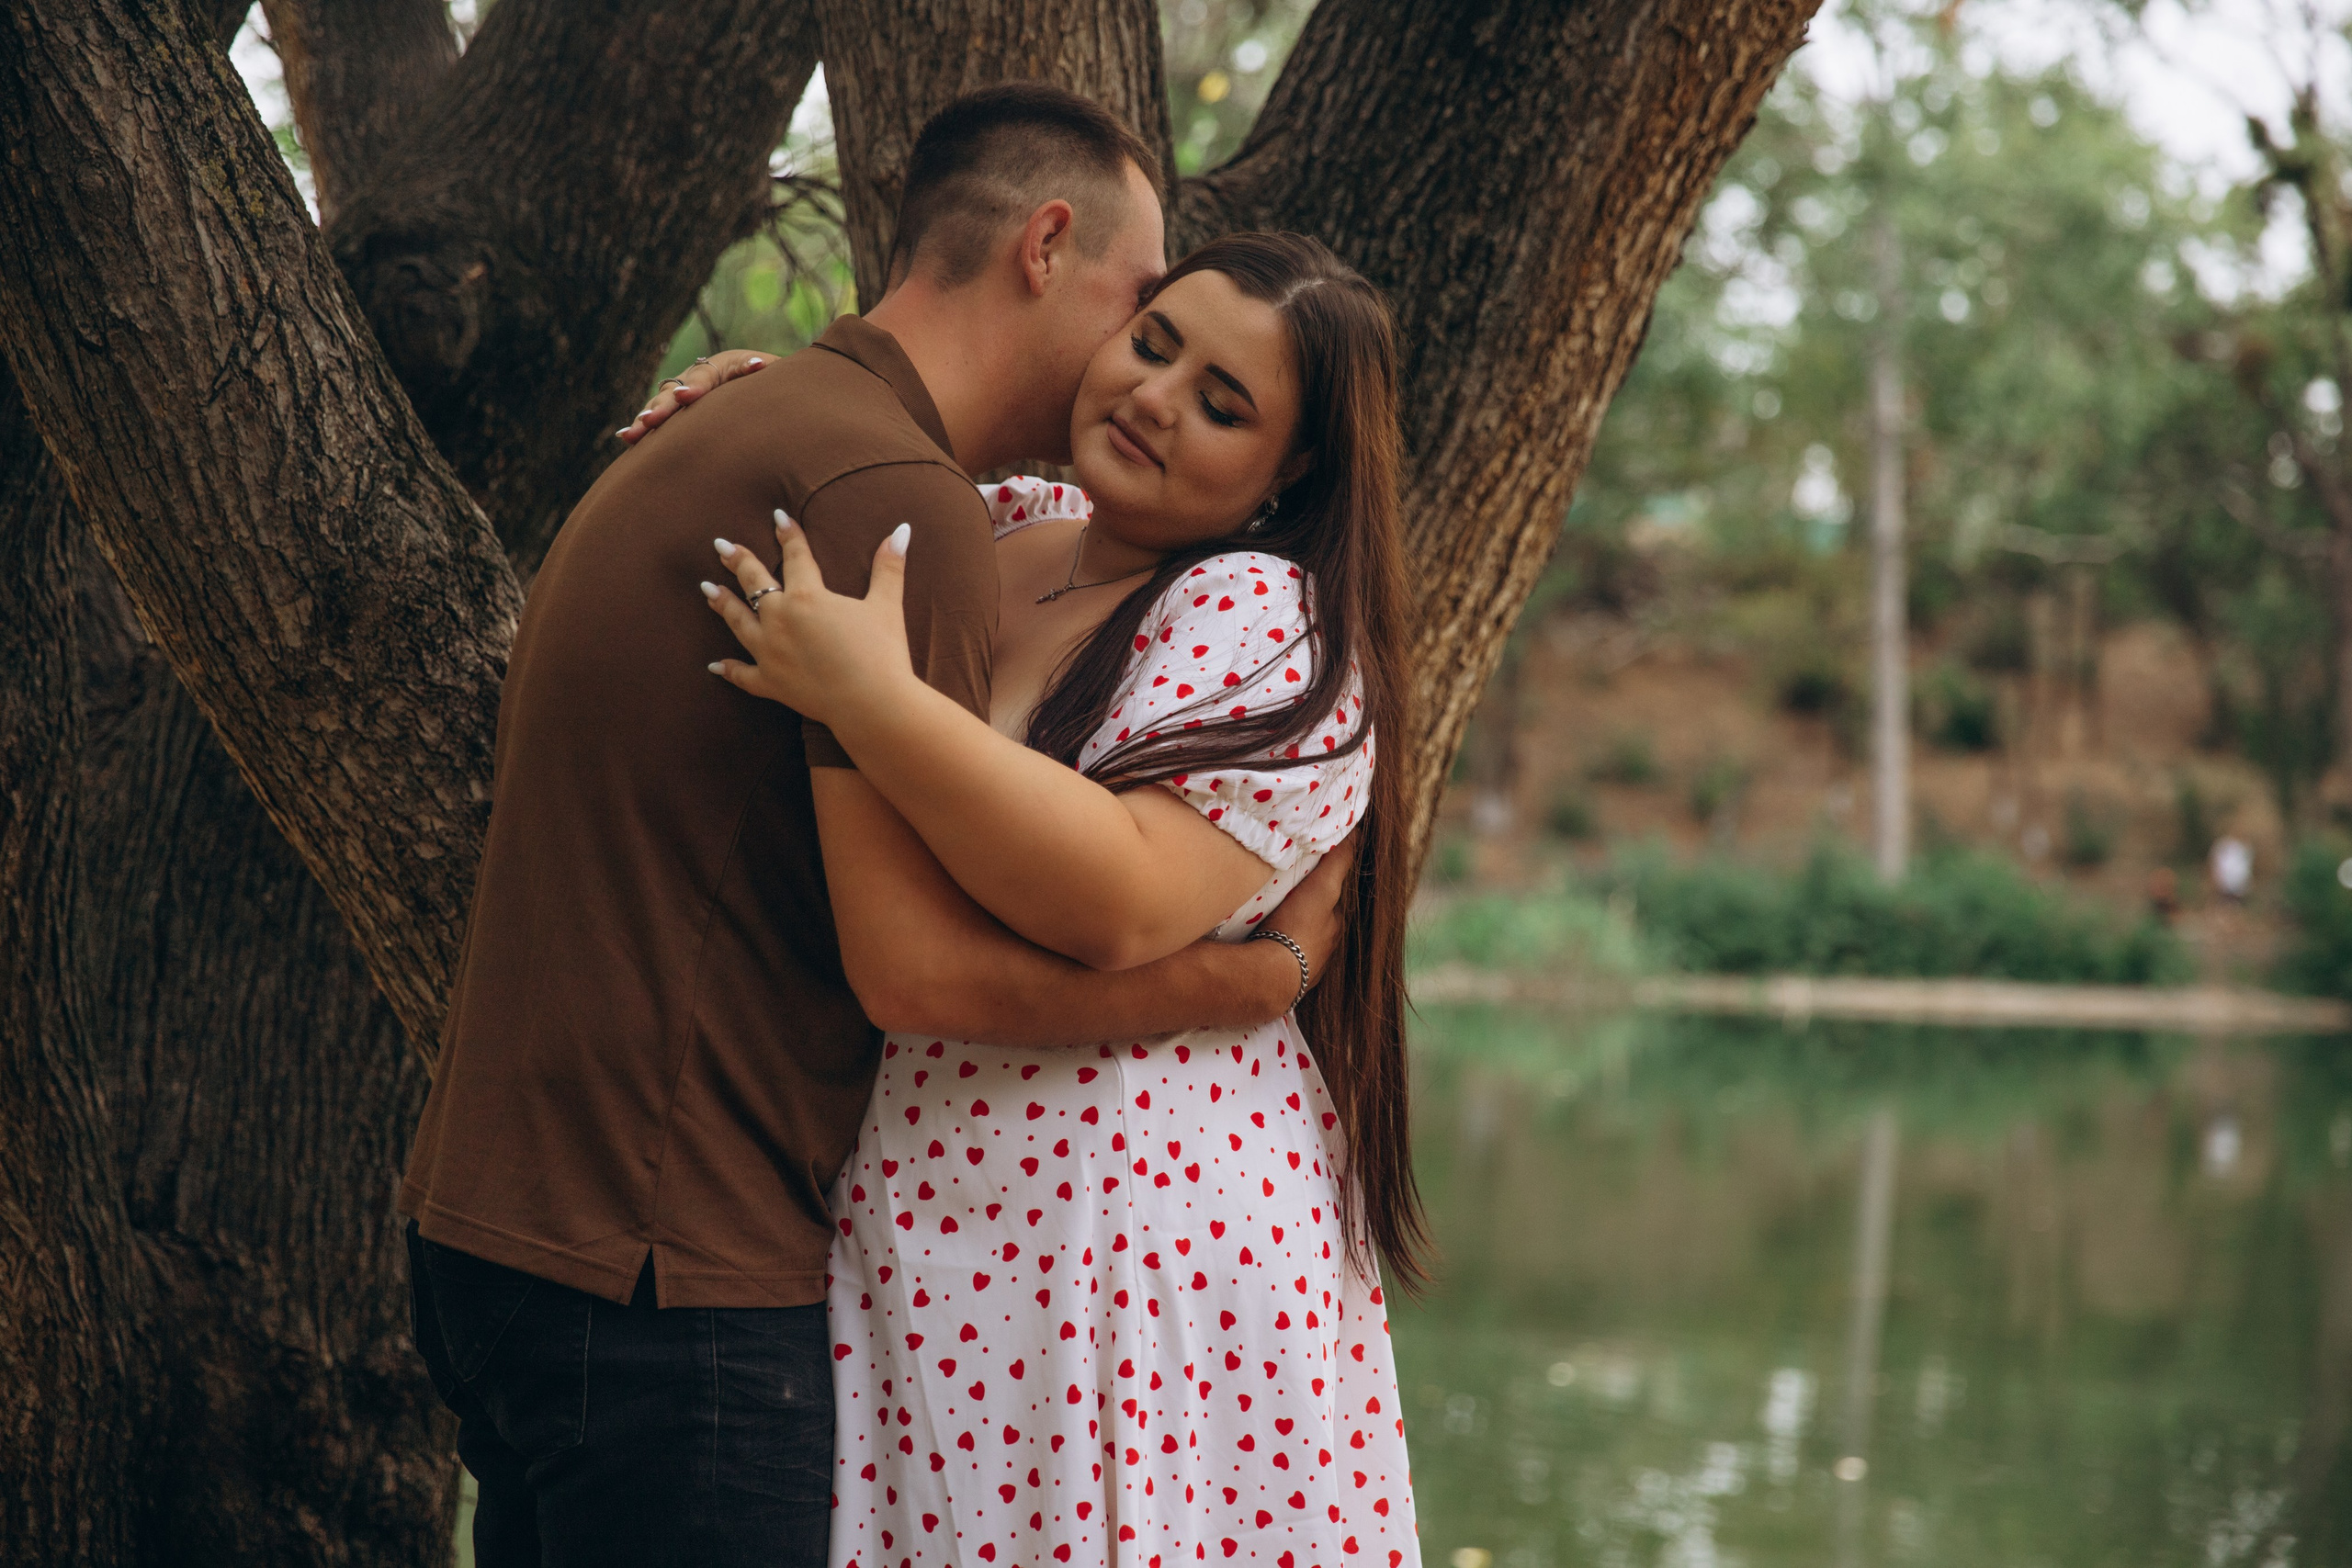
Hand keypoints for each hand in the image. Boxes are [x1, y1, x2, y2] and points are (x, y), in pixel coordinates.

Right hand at [617, 349, 771, 443]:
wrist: (758, 389)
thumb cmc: (768, 381)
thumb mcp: (770, 372)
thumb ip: (761, 369)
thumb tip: (761, 366)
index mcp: (718, 367)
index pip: (703, 376)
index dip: (695, 387)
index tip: (686, 398)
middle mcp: (693, 378)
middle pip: (674, 392)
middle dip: (662, 408)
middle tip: (650, 420)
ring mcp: (681, 396)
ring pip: (659, 407)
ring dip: (645, 421)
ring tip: (631, 435)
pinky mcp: (675, 415)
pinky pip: (656, 423)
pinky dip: (642, 430)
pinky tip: (626, 440)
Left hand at [703, 512, 917, 725]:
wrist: (872, 704)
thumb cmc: (882, 653)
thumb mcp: (887, 605)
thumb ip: (889, 566)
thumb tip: (902, 530)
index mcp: (807, 597)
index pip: (795, 557)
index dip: (789, 535)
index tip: (779, 517)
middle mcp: (779, 620)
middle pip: (754, 584)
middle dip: (738, 562)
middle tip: (722, 547)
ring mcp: (770, 653)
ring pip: (738, 622)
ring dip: (723, 604)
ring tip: (708, 590)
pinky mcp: (770, 683)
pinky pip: (742, 674)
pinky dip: (728, 669)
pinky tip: (715, 665)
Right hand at [1261, 832, 1358, 991]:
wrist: (1270, 975)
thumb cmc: (1298, 927)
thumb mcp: (1322, 887)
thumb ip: (1338, 862)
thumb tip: (1357, 834)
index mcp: (1335, 928)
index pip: (1331, 902)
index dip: (1321, 888)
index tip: (1306, 878)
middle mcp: (1324, 951)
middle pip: (1315, 923)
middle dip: (1303, 912)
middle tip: (1284, 898)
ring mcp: (1304, 970)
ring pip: (1297, 943)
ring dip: (1287, 932)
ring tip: (1268, 920)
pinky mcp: (1282, 983)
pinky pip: (1279, 960)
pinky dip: (1274, 951)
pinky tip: (1259, 944)